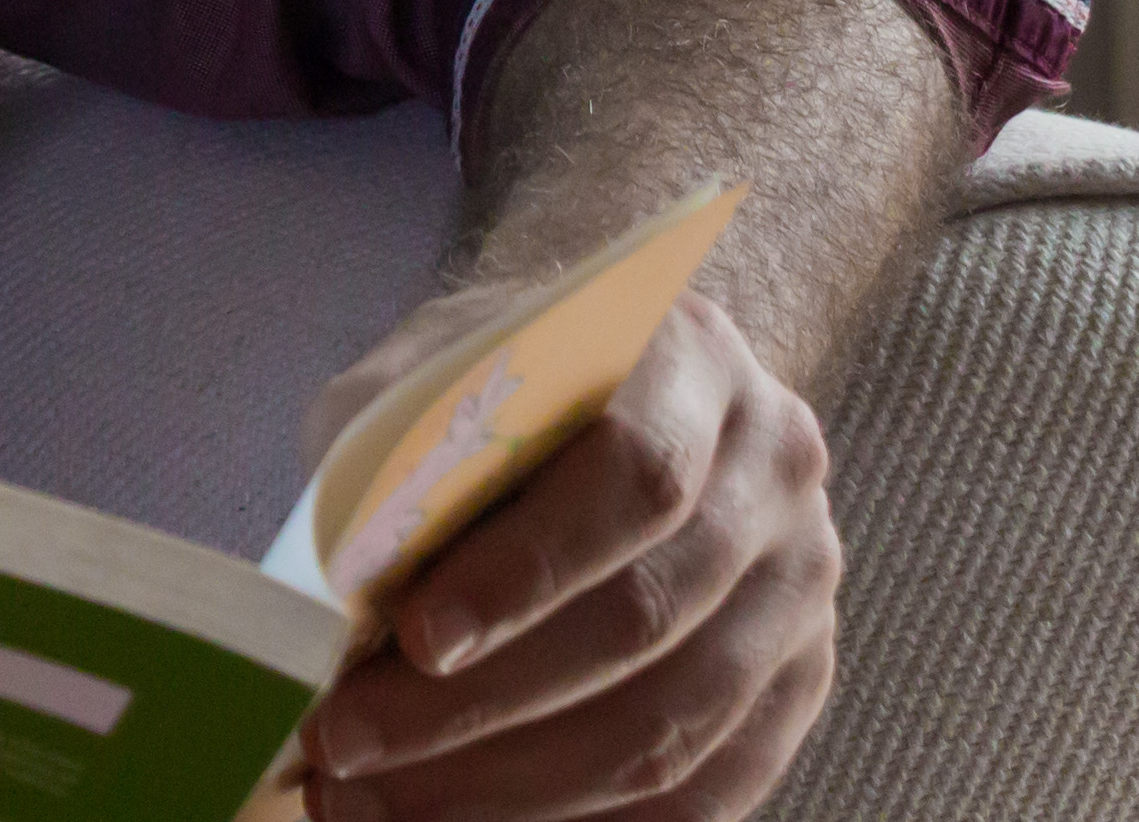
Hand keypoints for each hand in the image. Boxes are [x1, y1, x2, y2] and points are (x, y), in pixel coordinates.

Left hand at [289, 290, 838, 820]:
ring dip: (513, 788)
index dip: (524, 571)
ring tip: (379, 803)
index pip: (634, 476)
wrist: (609, 390)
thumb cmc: (498, 389)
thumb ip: (394, 459)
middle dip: (482, 705)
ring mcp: (800, 578)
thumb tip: (337, 592)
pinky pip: (709, 788)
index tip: (414, 636)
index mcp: (691, 360)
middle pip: (646, 617)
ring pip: (672, 726)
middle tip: (350, 745)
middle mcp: (775, 466)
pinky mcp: (801, 676)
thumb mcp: (433, 376)